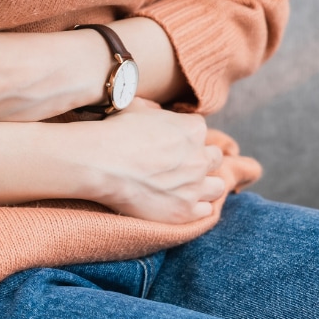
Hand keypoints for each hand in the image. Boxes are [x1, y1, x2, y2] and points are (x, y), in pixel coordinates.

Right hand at [78, 99, 224, 222]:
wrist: (100, 164)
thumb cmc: (115, 132)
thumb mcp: (138, 107)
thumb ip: (156, 111)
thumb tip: (157, 114)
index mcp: (194, 129)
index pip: (201, 131)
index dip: (187, 138)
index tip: (174, 145)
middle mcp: (200, 158)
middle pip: (215, 159)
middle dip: (201, 160)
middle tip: (183, 166)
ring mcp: (195, 186)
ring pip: (217, 187)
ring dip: (206, 185)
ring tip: (188, 187)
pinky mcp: (185, 211)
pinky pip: (205, 211)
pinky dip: (196, 208)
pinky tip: (181, 204)